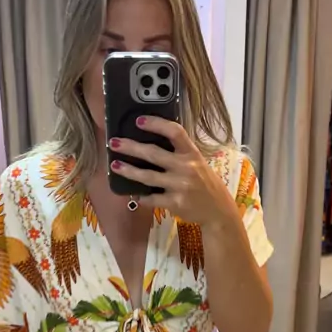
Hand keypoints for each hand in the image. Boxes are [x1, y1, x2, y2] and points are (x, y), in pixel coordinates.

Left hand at [109, 117, 238, 226]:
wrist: (218, 210)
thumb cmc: (204, 184)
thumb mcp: (198, 163)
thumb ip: (180, 153)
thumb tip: (151, 142)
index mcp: (192, 153)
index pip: (174, 132)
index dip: (156, 124)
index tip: (139, 121)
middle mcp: (186, 167)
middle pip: (153, 153)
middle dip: (131, 147)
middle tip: (114, 142)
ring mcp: (180, 186)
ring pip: (148, 177)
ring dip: (129, 171)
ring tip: (114, 166)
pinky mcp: (176, 203)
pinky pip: (152, 198)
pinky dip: (142, 197)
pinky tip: (134, 194)